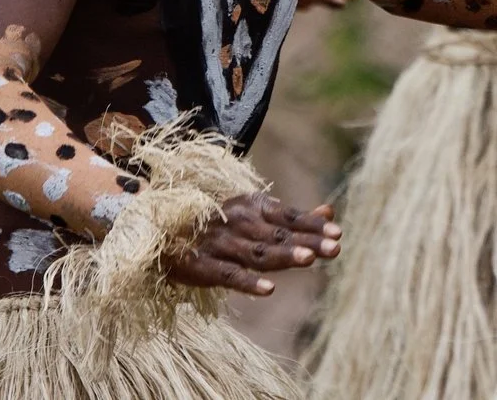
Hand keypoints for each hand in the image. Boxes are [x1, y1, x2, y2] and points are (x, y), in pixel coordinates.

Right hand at [162, 193, 341, 295]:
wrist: (158, 231)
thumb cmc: (216, 224)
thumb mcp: (253, 214)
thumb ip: (292, 218)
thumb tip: (331, 211)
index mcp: (252, 206)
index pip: (289, 216)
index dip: (312, 224)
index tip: (338, 233)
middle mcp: (238, 222)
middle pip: (278, 235)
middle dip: (308, 241)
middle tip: (336, 247)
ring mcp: (219, 244)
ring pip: (257, 252)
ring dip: (283, 255)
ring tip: (309, 259)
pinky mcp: (201, 266)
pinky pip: (229, 274)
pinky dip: (248, 282)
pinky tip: (269, 290)